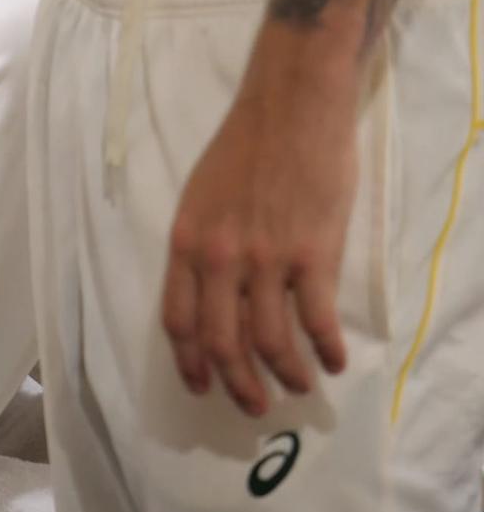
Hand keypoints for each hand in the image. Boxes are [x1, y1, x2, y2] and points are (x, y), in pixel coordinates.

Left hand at [162, 25, 357, 415]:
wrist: (290, 107)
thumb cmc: (243, 147)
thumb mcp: (199, 197)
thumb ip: (200, 247)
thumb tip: (210, 296)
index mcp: (185, 243)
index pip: (177, 321)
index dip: (189, 363)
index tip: (202, 385)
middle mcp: (218, 258)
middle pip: (221, 342)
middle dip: (237, 384)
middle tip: (254, 404)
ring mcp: (265, 258)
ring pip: (270, 341)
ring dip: (286, 375)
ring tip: (299, 385)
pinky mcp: (312, 253)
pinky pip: (316, 320)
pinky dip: (326, 350)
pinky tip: (335, 361)